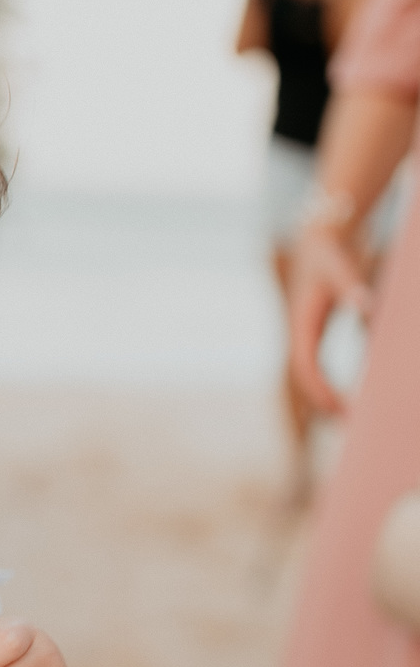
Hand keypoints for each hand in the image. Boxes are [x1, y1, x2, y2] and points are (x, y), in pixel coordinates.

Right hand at [288, 222, 372, 414]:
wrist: (317, 239)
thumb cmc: (330, 252)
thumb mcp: (341, 266)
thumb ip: (353, 286)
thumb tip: (366, 307)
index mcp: (302, 324)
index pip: (308, 367)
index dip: (324, 391)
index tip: (345, 410)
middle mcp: (300, 335)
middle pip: (306, 380)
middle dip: (325, 404)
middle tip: (351, 427)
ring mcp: (305, 336)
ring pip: (310, 377)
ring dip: (326, 400)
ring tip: (348, 419)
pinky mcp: (314, 335)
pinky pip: (318, 369)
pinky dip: (330, 386)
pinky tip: (350, 396)